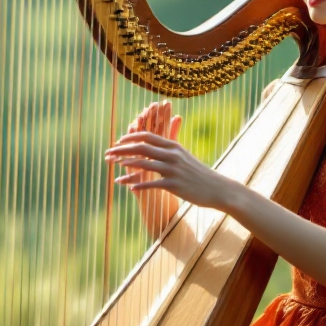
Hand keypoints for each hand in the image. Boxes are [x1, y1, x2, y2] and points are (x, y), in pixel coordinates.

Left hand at [104, 100, 233, 210]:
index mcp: (173, 145)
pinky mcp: (174, 184)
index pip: (147, 136)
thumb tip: (156, 144)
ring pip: (145, 164)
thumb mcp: (185, 156)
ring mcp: (173, 169)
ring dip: (127, 166)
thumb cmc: (198, 173)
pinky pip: (152, 184)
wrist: (217, 188)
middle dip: (122, 150)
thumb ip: (170, 148)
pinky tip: (129, 188)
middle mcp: (172, 155)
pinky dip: (139, 185)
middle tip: (108, 154)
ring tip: (115, 169)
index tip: (117, 142)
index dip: (130, 138)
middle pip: (142, 147)